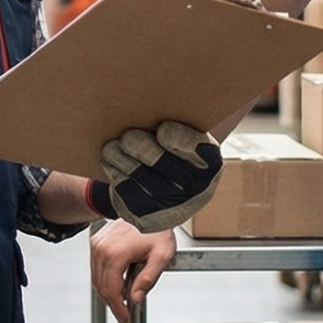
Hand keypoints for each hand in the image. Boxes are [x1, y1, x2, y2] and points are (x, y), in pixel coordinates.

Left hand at [88, 121, 222, 232]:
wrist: (166, 191)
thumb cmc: (173, 151)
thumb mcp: (183, 136)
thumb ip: (173, 124)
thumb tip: (149, 102)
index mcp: (210, 163)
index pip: (192, 148)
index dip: (175, 137)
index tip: (162, 129)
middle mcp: (197, 191)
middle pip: (159, 161)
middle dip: (138, 145)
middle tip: (127, 136)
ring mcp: (172, 209)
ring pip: (136, 177)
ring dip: (119, 157)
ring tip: (112, 147)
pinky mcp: (146, 220)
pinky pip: (124, 192)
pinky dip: (114, 174)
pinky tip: (111, 164)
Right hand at [90, 220, 174, 322]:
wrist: (149, 207)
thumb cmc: (157, 228)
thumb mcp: (161, 256)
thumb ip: (148, 279)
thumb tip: (135, 298)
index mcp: (115, 254)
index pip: (111, 291)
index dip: (118, 309)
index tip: (125, 320)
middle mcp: (101, 249)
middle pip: (102, 287)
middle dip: (113, 304)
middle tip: (124, 315)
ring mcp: (97, 245)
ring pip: (97, 279)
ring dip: (108, 293)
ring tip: (122, 302)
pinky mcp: (96, 242)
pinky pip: (96, 268)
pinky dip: (105, 280)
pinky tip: (118, 285)